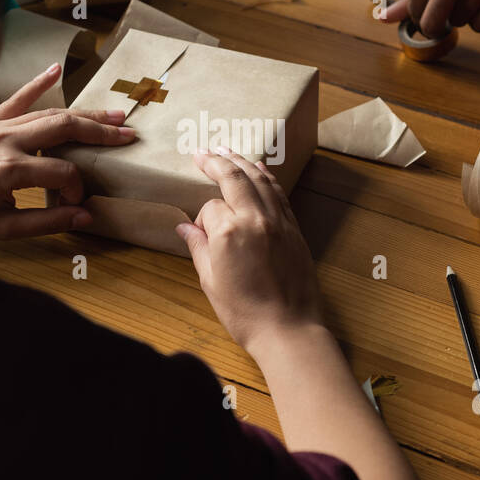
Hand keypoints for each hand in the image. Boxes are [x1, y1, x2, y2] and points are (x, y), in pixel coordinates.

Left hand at [0, 63, 134, 239]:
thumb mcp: (2, 229)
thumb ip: (46, 222)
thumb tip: (85, 216)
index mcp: (11, 170)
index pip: (64, 173)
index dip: (78, 190)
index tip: (78, 204)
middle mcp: (7, 141)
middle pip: (65, 129)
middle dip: (100, 132)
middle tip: (128, 134)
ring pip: (49, 112)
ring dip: (83, 113)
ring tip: (113, 115)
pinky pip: (16, 98)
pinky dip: (37, 83)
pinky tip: (55, 69)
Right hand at [176, 149, 324, 352]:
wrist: (288, 330)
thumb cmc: (245, 313)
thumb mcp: (211, 282)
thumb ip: (199, 248)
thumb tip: (185, 228)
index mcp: (229, 233)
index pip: (210, 208)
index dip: (202, 219)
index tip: (201, 234)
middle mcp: (255, 219)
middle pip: (234, 178)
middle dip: (216, 162)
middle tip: (202, 151)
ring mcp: (278, 221)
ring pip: (259, 179)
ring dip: (241, 162)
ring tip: (226, 150)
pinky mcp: (294, 228)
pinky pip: (278, 193)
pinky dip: (267, 176)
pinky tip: (259, 168)